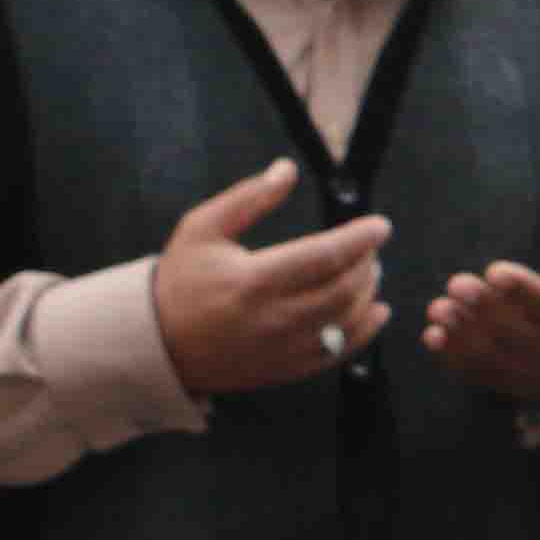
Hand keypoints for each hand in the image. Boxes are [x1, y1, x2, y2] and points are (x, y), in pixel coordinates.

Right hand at [146, 157, 391, 397]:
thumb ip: (248, 197)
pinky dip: (365, 331)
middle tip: (371, 248)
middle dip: (366, 265)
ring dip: (368, 294)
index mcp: (253, 280)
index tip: (381, 226)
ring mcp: (282, 349)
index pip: (324, 256)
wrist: (159, 342)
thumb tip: (287, 169)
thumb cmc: (182, 279)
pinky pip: (338, 353)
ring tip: (370, 272)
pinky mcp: (287, 370)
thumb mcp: (202, 228)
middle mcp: (273, 318)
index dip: (360, 240)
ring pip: (346, 321)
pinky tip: (376, 311)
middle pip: (343, 290)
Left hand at [423, 190, 539, 408]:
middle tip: (456, 283)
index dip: (524, 290)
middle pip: (519, 334)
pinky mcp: (508, 385)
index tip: (496, 270)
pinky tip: (433, 335)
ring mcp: (531, 374)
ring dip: (463, 333)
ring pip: (495, 357)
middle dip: (485, 309)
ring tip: (437, 307)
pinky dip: (454, 358)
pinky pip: (479, 374)